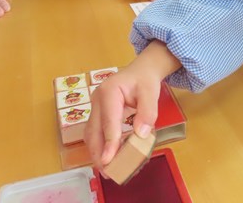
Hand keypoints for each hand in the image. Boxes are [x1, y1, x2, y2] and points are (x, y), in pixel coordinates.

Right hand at [84, 40, 181, 168]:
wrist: (140, 71)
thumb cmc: (145, 80)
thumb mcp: (151, 92)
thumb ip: (148, 112)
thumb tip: (141, 134)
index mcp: (109, 92)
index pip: (108, 121)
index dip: (109, 142)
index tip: (109, 160)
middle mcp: (97, 99)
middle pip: (94, 130)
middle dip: (98, 153)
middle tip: (107, 172)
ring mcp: (95, 106)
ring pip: (91, 134)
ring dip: (96, 152)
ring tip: (106, 169)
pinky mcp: (97, 113)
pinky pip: (96, 132)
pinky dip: (100, 146)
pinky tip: (107, 157)